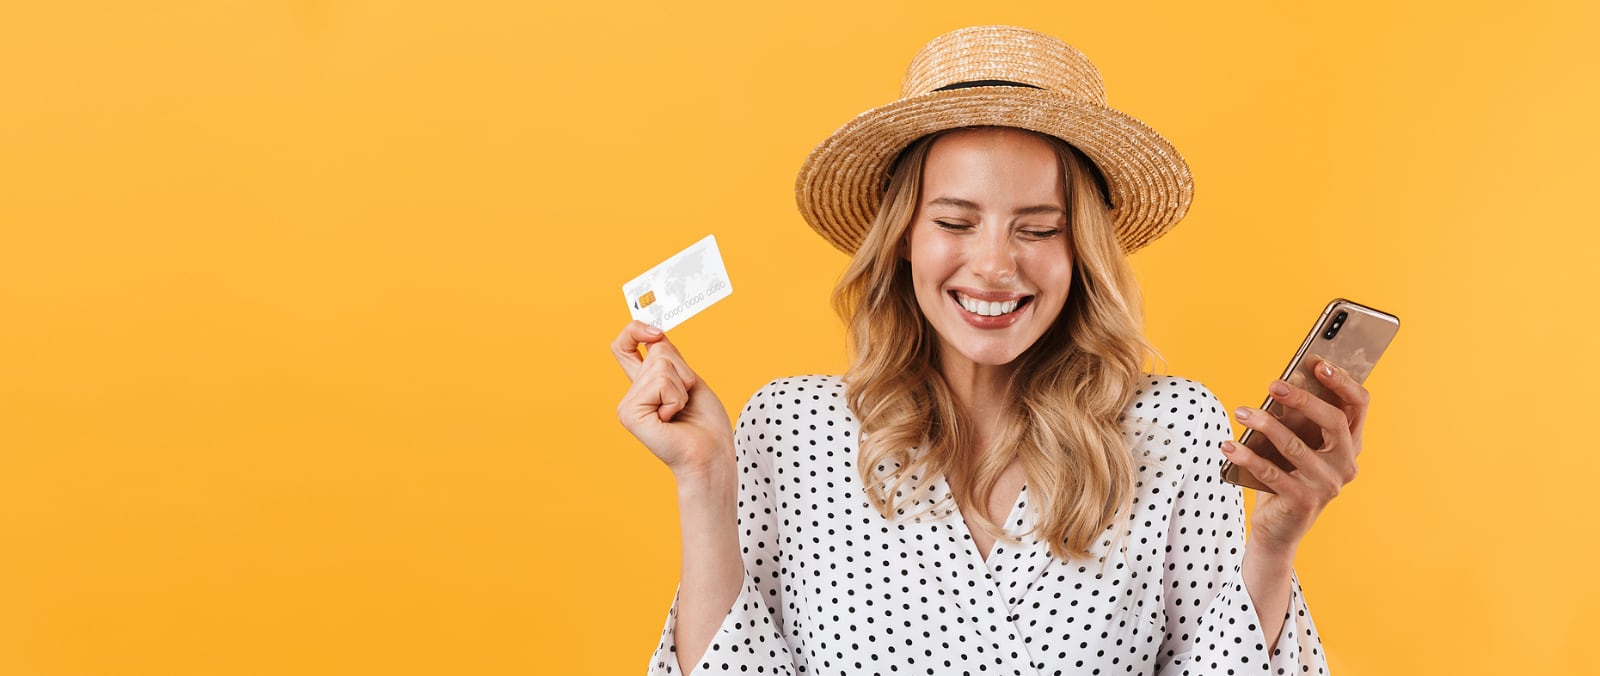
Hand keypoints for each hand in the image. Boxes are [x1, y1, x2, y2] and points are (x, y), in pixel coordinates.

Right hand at [610, 321, 734, 477]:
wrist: (711, 454)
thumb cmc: (705, 423)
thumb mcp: (687, 379)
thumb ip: (668, 357)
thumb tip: (654, 334)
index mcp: (643, 385)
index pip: (625, 346)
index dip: (635, 330)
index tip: (655, 332)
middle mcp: (631, 393)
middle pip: (657, 350)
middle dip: (683, 370)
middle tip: (686, 400)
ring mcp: (627, 404)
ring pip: (660, 364)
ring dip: (681, 386)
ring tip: (680, 411)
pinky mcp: (629, 413)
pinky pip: (660, 382)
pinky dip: (676, 397)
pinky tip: (671, 419)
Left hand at [1221, 358, 1369, 555]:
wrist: (1278, 528)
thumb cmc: (1287, 476)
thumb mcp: (1298, 446)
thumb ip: (1298, 421)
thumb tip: (1281, 388)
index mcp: (1350, 445)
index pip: (1358, 406)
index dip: (1342, 382)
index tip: (1318, 364)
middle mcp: (1346, 465)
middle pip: (1333, 421)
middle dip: (1303, 398)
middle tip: (1274, 384)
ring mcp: (1327, 485)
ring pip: (1296, 446)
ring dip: (1265, 424)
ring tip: (1241, 412)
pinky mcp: (1302, 501)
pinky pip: (1271, 472)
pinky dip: (1246, 456)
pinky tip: (1228, 445)